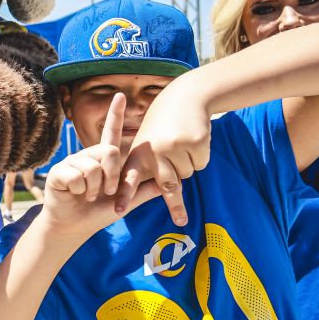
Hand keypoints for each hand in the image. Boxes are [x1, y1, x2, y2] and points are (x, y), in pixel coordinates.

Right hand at [41, 93, 161, 242]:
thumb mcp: (127, 202)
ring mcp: (71, 162)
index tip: (120, 95)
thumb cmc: (98, 212)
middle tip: (106, 191)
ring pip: (92, 167)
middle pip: (109, 152)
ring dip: (94, 188)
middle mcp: (87, 156)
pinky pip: (75, 176)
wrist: (74, 228)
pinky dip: (79, 190)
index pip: (112, 133)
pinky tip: (74, 194)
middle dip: (111, 177)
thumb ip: (146, 190)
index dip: (115, 114)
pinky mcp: (58, 172)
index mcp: (103, 159)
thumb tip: (172, 181)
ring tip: (87, 195)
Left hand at [114, 80, 211, 225]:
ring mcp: (175, 147)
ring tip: (180, 144)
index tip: (118, 210)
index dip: (124, 195)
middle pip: (168, 186)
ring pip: (187, 175)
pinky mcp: (195, 142)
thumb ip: (146, 169)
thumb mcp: (146, 144)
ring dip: (187, 165)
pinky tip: (192, 139)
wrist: (184, 98)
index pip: (129, 178)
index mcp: (139, 154)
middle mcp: (155, 152)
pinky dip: (199, 156)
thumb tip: (150, 196)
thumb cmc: (162, 125)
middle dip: (176, 204)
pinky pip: (200, 164)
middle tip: (181, 221)